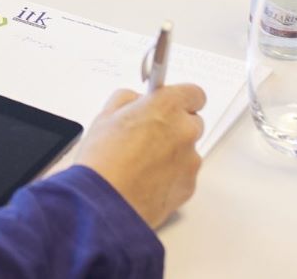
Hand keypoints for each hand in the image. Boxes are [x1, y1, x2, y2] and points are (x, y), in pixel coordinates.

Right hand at [72, 84, 205, 227]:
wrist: (105, 203)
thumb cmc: (102, 160)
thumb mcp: (104, 116)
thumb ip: (126, 100)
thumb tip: (136, 101)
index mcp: (165, 108)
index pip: (193, 93)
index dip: (179, 97)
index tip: (167, 102)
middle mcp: (185, 131)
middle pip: (192, 121)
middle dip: (174, 124)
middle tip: (146, 133)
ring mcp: (190, 160)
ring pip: (187, 149)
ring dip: (171, 151)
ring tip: (139, 162)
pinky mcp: (189, 186)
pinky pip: (184, 173)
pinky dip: (170, 174)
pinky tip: (145, 178)